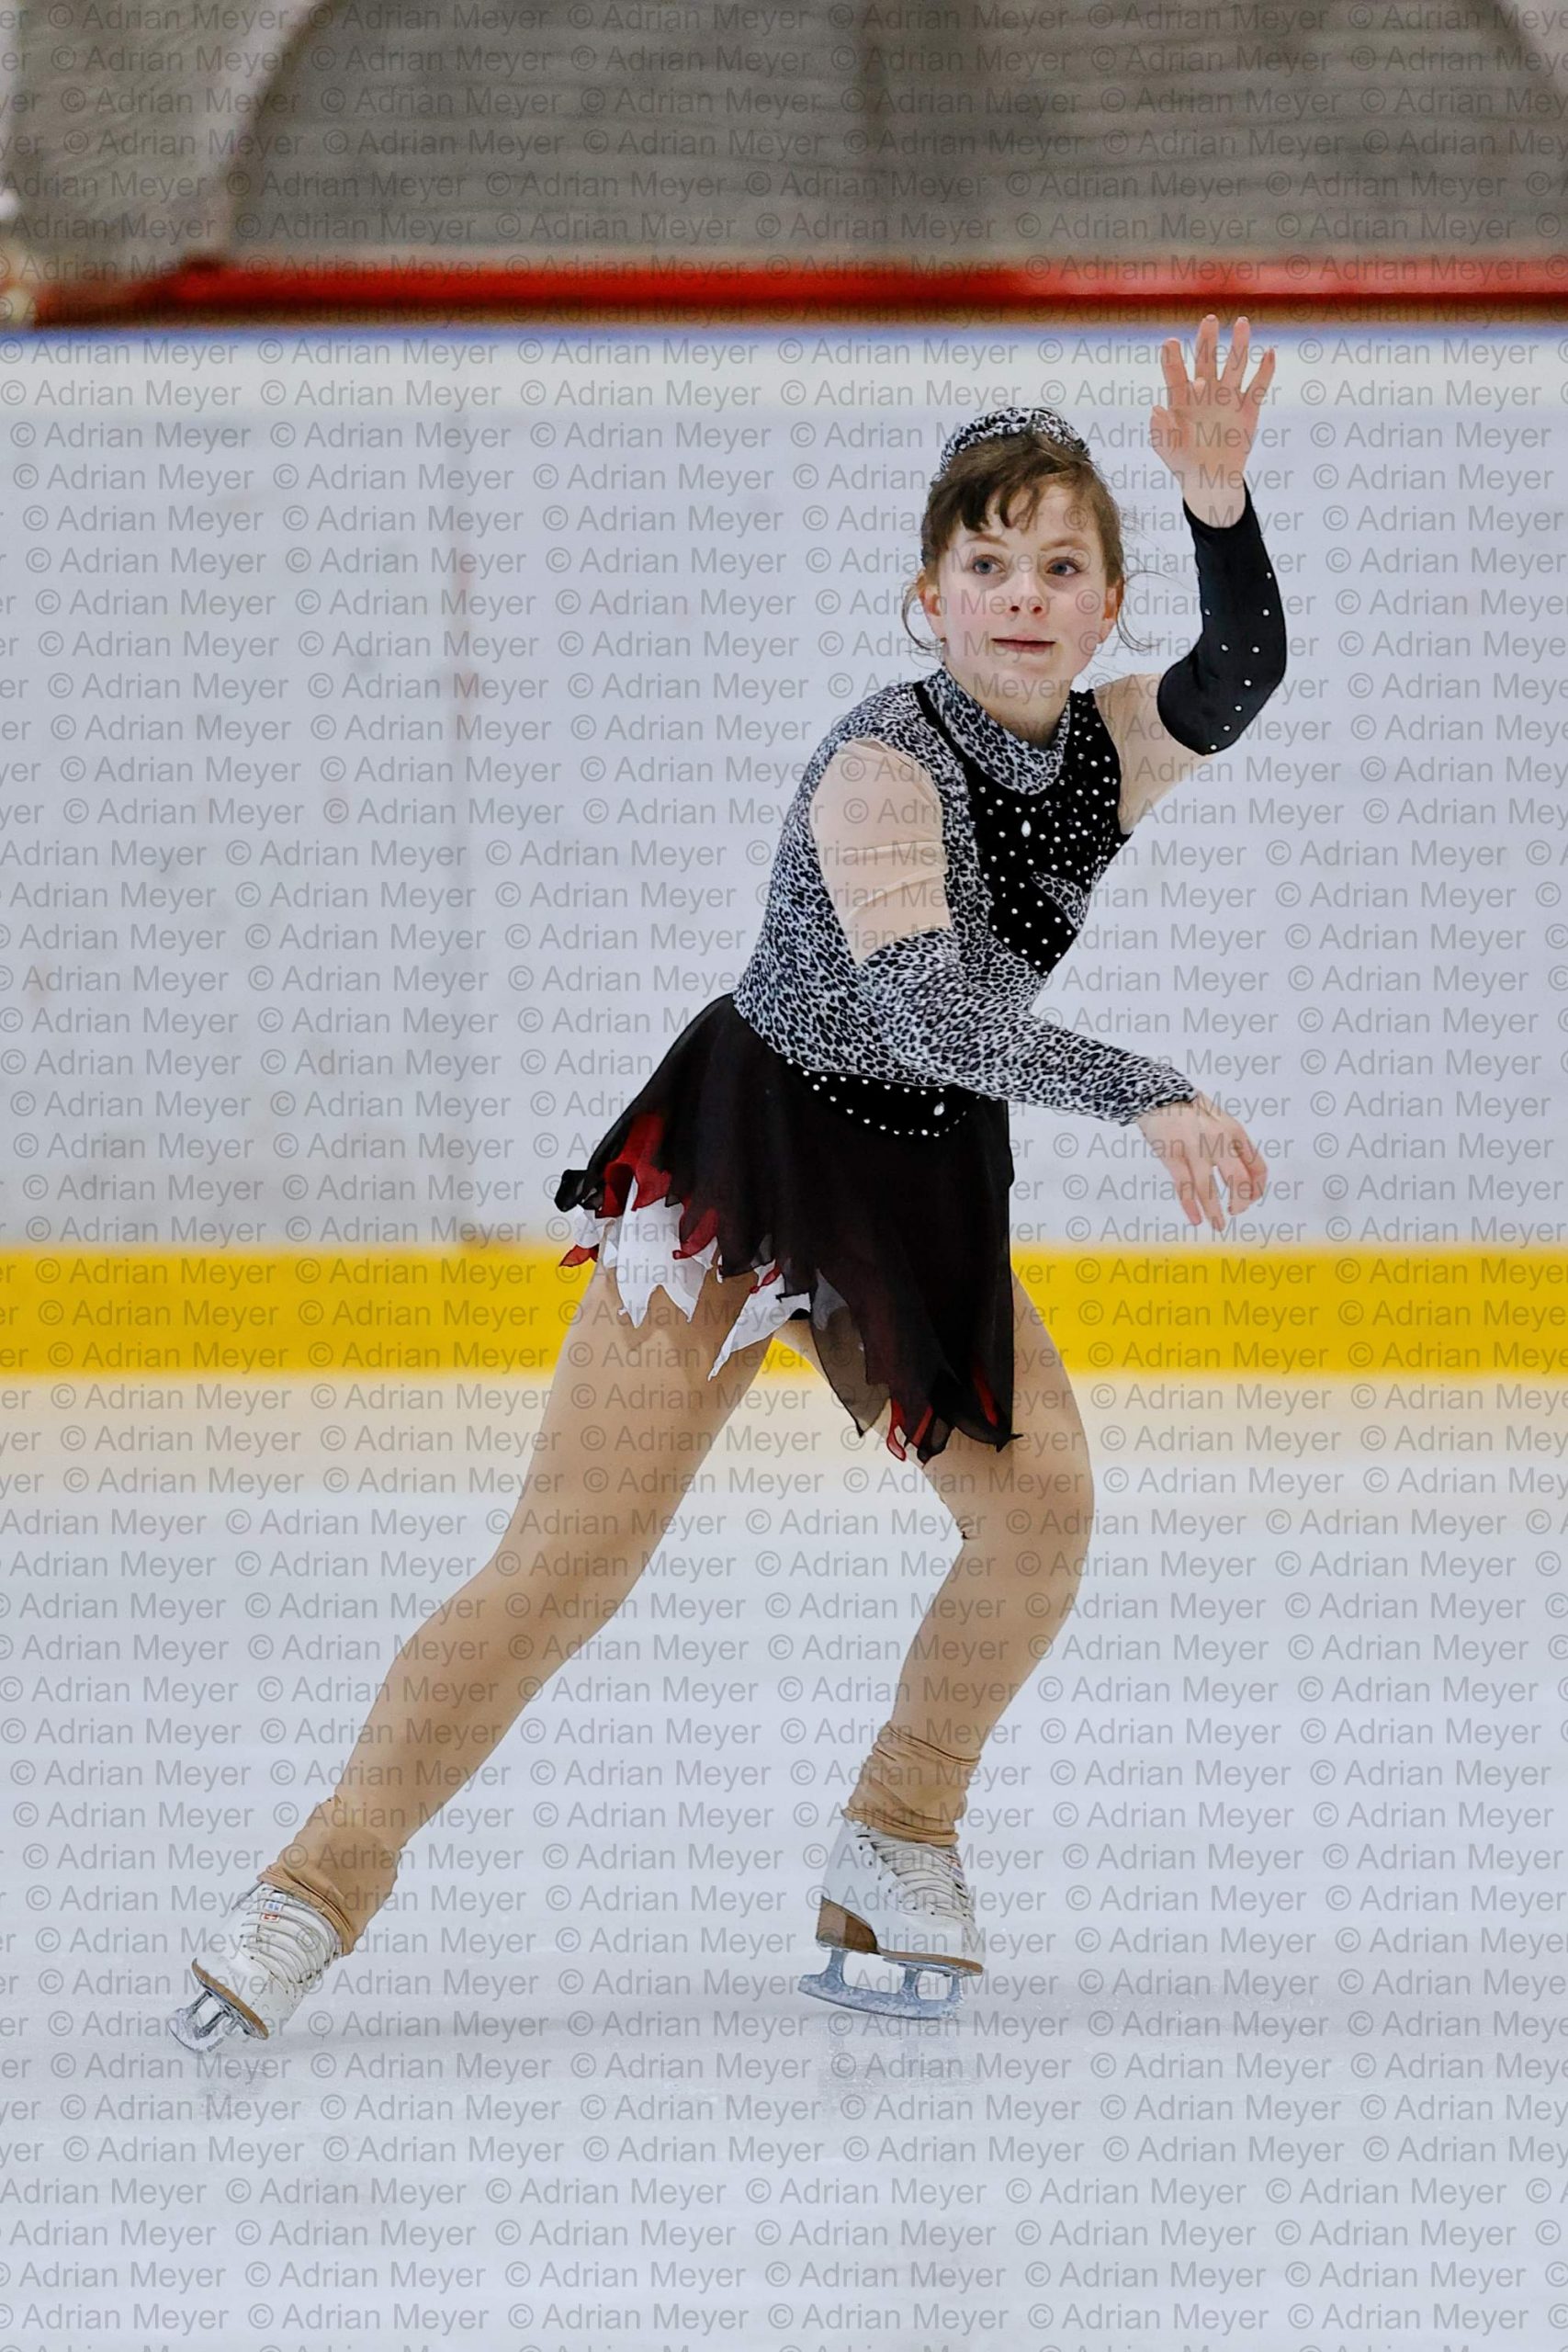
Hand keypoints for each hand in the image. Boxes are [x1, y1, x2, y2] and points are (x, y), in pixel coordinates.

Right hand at [1135, 1091, 1267, 1232]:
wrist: (1156, 1094)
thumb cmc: (1189, 1107)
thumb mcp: (1219, 1119)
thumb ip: (1232, 1143)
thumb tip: (1243, 1174)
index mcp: (1234, 1131)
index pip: (1257, 1166)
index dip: (1257, 1188)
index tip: (1252, 1199)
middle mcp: (1219, 1140)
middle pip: (1238, 1180)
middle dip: (1240, 1203)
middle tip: (1235, 1212)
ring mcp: (1194, 1149)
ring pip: (1209, 1189)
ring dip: (1215, 1212)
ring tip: (1218, 1225)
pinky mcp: (1172, 1156)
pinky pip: (1184, 1187)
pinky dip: (1191, 1206)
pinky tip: (1196, 1219)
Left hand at [1151, 314, 1275, 522]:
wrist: (1210, 481)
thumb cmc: (1183, 463)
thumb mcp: (1167, 450)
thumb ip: (1160, 430)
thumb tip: (1156, 409)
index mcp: (1182, 399)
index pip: (1176, 373)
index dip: (1173, 358)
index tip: (1170, 343)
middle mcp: (1206, 393)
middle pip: (1206, 360)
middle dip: (1207, 341)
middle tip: (1209, 320)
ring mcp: (1228, 399)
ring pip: (1235, 366)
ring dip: (1239, 346)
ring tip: (1242, 323)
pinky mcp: (1248, 410)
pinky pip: (1258, 387)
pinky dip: (1265, 372)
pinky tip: (1269, 354)